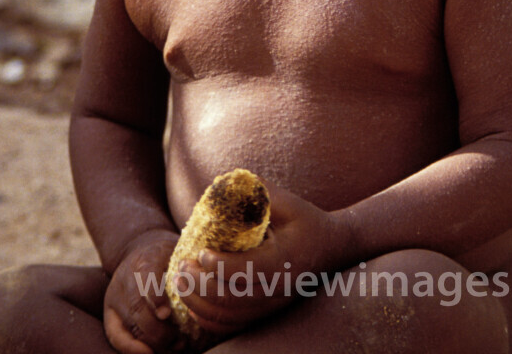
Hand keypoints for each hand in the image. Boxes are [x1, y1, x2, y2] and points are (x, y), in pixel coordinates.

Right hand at [104, 229, 180, 353]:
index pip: (146, 276)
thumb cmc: (167, 255)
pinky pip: (115, 335)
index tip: (166, 313)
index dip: (155, 296)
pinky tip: (149, 353)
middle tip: (180, 341)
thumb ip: (190, 264)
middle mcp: (125, 279)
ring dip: (152, 341)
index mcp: (145, 260)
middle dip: (159, 330)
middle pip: (137, 308)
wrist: (139, 250)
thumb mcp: (178, 250)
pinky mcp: (110, 312)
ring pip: (129, 325)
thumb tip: (210, 278)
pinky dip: (131, 349)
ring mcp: (115, 297)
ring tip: (175, 346)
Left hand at [174, 183, 346, 335]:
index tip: (201, 253)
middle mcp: (280, 287)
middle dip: (200, 285)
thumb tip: (220, 185)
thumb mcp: (286, 201)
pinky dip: (209, 319)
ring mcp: (274, 304)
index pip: (249, 270)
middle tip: (181, 267)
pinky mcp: (267, 312)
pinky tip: (191, 303)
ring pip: (230, 315)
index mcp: (285, 258)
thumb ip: (256, 192)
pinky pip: (234, 325)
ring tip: (179, 282)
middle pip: (233, 298)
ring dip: (198, 302)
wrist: (332, 248)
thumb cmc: (305, 220)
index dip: (221, 266)